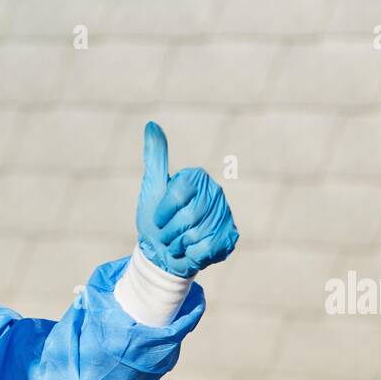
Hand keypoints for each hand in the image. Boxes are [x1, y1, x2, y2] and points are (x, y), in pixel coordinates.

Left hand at [136, 121, 237, 277]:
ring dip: (179, 245)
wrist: (163, 255)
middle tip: (167, 235)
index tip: (158, 218)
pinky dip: (191, 255)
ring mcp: (224, 215)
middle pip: (187, 217)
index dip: (163, 212)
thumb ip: (155, 158)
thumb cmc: (155, 220)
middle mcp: (215, 192)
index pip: (178, 194)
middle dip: (169, 232)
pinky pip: (207, 248)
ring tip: (178, 243)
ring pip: (197, 235)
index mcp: (196, 178)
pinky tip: (191, 251)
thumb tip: (151, 124)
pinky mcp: (230, 237)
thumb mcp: (152, 188)